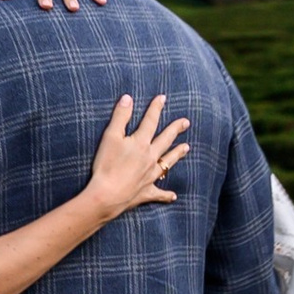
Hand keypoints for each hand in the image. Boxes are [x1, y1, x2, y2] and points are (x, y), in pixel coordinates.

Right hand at [84, 94, 190, 217]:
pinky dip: (166, 194)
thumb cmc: (106, 165)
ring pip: (167, 162)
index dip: (156, 108)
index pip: (150, 121)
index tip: (162, 98)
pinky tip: (173, 196)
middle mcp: (150, 158)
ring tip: (186, 147)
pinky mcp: (146, 191)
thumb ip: (120, 117)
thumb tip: (128, 98)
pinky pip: (159, 193)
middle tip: (186, 122)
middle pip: (165, 140)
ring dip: (177, 154)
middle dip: (175, 129)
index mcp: (141, 143)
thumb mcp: (110, 137)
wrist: (107, 195)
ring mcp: (150, 175)